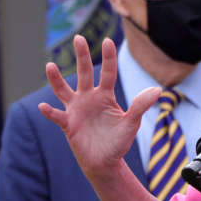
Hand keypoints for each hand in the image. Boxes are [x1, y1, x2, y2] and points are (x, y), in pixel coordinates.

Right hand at [38, 35, 159, 182]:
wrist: (105, 162)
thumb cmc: (118, 141)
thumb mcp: (131, 123)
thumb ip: (140, 106)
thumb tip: (157, 90)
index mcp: (105, 95)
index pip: (108, 72)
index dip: (108, 57)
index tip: (107, 41)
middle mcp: (89, 98)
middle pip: (83, 73)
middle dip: (81, 56)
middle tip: (79, 37)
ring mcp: (76, 110)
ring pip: (64, 90)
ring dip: (56, 79)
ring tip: (50, 66)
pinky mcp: (68, 124)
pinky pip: (57, 116)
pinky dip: (50, 112)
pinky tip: (43, 106)